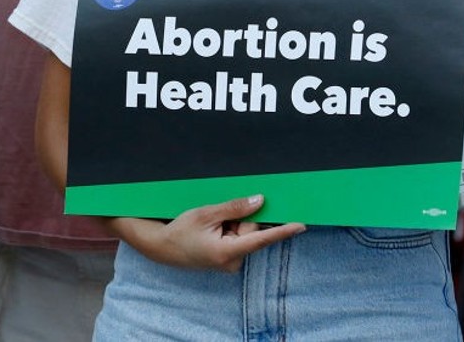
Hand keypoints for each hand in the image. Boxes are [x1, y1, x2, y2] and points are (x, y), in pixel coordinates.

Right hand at [107, 195, 304, 271]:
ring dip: (234, 224)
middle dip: (241, 219)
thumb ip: (235, 208)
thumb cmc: (181, 231)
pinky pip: (239, 239)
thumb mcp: (206, 214)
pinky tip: (214, 229)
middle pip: (252, 232)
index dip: (283, 231)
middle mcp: (233, 261)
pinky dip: (230, 230)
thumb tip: (259, 201)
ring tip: (211, 225)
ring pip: (245, 234)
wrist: (162, 248)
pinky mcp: (228, 260)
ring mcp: (231, 262)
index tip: (301, 225)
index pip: (261, 238)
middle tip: (218, 217)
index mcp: (228, 252)